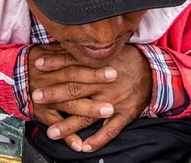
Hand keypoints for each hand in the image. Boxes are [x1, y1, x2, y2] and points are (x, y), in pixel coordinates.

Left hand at [29, 44, 151, 152]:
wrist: (154, 72)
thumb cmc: (127, 60)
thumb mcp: (110, 49)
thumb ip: (89, 50)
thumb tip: (65, 42)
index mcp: (100, 66)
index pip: (73, 63)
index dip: (54, 63)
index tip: (37, 65)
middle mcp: (104, 84)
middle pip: (75, 89)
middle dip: (54, 94)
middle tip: (36, 97)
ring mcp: (114, 101)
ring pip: (88, 114)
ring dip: (69, 125)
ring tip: (52, 133)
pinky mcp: (125, 114)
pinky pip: (110, 130)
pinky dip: (97, 140)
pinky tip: (83, 147)